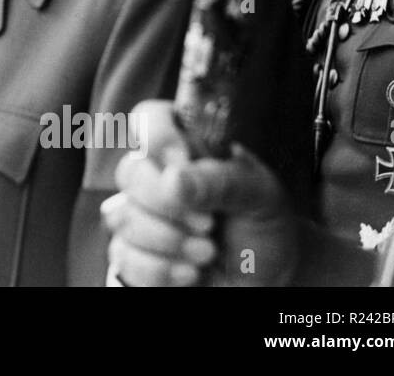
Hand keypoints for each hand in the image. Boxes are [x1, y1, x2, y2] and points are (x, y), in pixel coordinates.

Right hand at [101, 100, 298, 285]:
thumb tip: (173, 179)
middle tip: (208, 222)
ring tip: (208, 251)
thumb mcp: (260, 194)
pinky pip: (124, 257)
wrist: (271, 277)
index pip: (149, 118)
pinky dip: (162, 269)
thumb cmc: (264, 225)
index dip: (156, 135)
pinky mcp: (134, 254)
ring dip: (169, 240)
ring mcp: (141, 216)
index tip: (181, 161)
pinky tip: (191, 272)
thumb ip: (220, 181)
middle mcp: (157, 177)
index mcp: (186, 149)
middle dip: (167, 204)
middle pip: (129, 172)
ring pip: (122, 218)